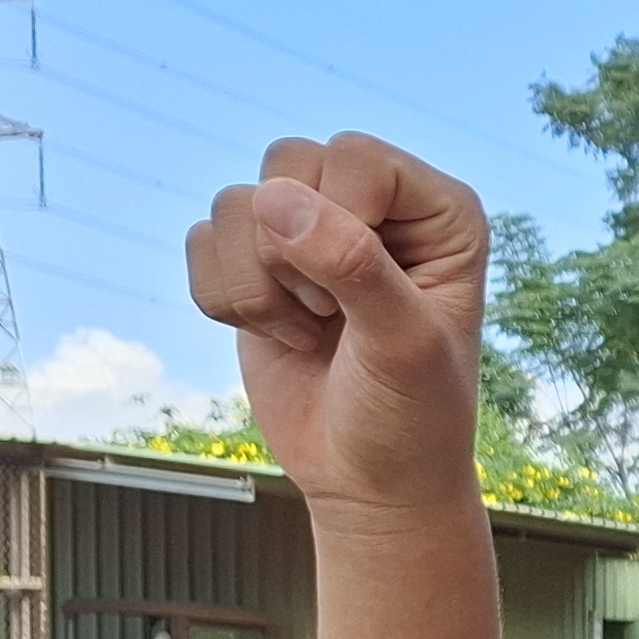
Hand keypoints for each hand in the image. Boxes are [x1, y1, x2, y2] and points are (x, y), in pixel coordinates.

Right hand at [185, 136, 488, 519]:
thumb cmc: (412, 416)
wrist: (371, 481)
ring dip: (259, 287)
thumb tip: (274, 198)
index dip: (340, 222)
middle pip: (287, 163)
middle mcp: (376, 203)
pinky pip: (201, 241)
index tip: (361, 300)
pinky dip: (226, 302)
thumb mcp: (402, 345)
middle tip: (333, 316)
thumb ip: (352, 265)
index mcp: (438, 210)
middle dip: (291, 256)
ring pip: (235, 204)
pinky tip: (280, 336)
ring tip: (313, 330)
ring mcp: (312, 228)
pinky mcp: (257, 262)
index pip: (356, 157)